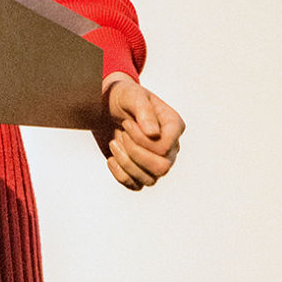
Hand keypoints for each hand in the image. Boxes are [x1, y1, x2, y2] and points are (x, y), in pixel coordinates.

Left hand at [93, 73, 184, 190]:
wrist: (108, 105)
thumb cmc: (124, 97)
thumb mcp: (133, 96)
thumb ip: (144, 112)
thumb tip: (153, 134)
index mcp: (173, 127)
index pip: (164, 148)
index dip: (141, 140)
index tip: (127, 123)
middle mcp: (170, 147)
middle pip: (162, 168)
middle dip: (135, 154)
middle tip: (121, 135)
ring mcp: (156, 161)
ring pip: (149, 180)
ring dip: (125, 162)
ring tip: (114, 143)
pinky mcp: (140, 170)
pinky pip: (135, 186)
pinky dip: (120, 174)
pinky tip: (111, 158)